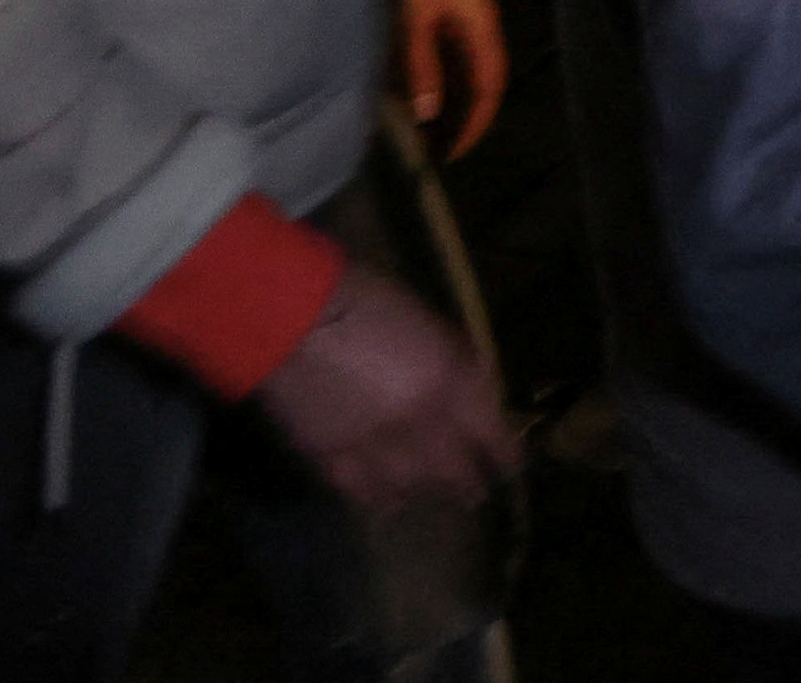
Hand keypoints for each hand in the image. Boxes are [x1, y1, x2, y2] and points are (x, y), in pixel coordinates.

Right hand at [252, 266, 510, 513]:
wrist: (287, 315)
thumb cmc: (361, 299)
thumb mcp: (426, 320)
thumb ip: (452, 360)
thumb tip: (473, 386)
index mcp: (447, 381)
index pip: (489, 431)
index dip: (505, 453)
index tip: (513, 466)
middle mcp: (418, 423)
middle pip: (453, 470)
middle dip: (469, 485)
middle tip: (475, 494)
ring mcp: (373, 446)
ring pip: (412, 487)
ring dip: (425, 491)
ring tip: (431, 494)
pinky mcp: (331, 460)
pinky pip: (364, 493)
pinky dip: (380, 498)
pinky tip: (388, 501)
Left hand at [400, 0, 507, 159]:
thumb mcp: (412, 20)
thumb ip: (421, 68)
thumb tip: (429, 114)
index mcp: (481, 26)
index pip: (489, 86)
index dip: (475, 123)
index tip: (452, 153)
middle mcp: (482, 23)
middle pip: (484, 79)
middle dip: (466, 116)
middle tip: (441, 148)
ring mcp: (468, 14)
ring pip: (470, 67)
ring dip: (455, 97)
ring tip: (431, 128)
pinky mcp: (453, 8)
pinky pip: (456, 53)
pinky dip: (445, 77)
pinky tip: (424, 90)